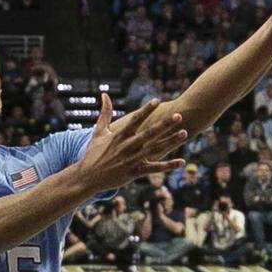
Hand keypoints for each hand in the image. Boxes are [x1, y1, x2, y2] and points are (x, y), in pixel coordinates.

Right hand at [72, 96, 187, 194]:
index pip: (135, 120)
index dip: (146, 110)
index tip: (156, 100)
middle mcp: (127, 146)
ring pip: (155, 149)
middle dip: (164, 124)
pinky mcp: (134, 172)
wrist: (87, 177)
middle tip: (178, 115)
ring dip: (170, 142)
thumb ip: (104, 113)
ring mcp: (132, 160)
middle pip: (149, 133)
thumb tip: (104, 94)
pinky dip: (168, 166)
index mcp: (119, 136)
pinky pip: (154, 168)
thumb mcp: (98, 132)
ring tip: (184, 133)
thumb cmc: (92, 154)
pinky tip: (181, 162)